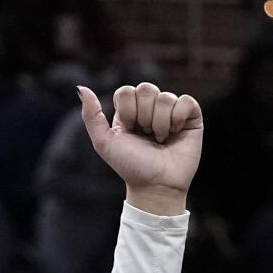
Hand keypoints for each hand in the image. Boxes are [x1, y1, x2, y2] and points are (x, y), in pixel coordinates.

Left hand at [76, 82, 202, 215]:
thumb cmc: (130, 165)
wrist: (156, 184)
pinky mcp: (191, 115)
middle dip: (143, 116)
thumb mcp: (104, 142)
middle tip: (146, 135)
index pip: (126, 91)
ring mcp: (171, 110)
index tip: (129, 130)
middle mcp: (150, 108)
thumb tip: (81, 88)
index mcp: (129, 111)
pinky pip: (186, 101)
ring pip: (165, 97)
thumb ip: (92, 116)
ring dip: (160, 123)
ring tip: (160, 139)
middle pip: (146, 88)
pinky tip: (175, 133)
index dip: (127, 110)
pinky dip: (177, 119)